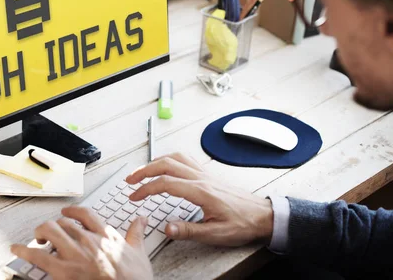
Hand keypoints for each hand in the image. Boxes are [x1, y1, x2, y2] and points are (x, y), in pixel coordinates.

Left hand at [11, 206, 152, 279]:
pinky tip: (16, 250)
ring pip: (50, 231)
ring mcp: (75, 255)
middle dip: (54, 226)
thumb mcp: (139, 253)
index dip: (72, 211)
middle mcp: (88, 240)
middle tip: (50, 233)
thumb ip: (136, 233)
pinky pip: (38, 256)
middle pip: (63, 222)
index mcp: (105, 235)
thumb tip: (141, 219)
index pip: (84, 214)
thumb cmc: (134, 279)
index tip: (66, 212)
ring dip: (40, 233)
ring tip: (37, 239)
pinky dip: (24, 251)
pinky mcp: (64, 271)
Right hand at [125, 152, 272, 246]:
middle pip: (166, 164)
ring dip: (155, 162)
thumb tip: (167, 228)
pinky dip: (170, 159)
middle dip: (144, 170)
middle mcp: (201, 178)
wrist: (263, 215)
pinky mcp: (208, 174)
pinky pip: (185, 159)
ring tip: (142, 171)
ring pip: (175, 158)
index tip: (134, 196)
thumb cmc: (243, 223)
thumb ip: (189, 230)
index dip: (146, 189)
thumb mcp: (216, 234)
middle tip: (130, 180)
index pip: (165, 183)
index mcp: (201, 191)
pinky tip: (166, 165)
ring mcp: (205, 173)